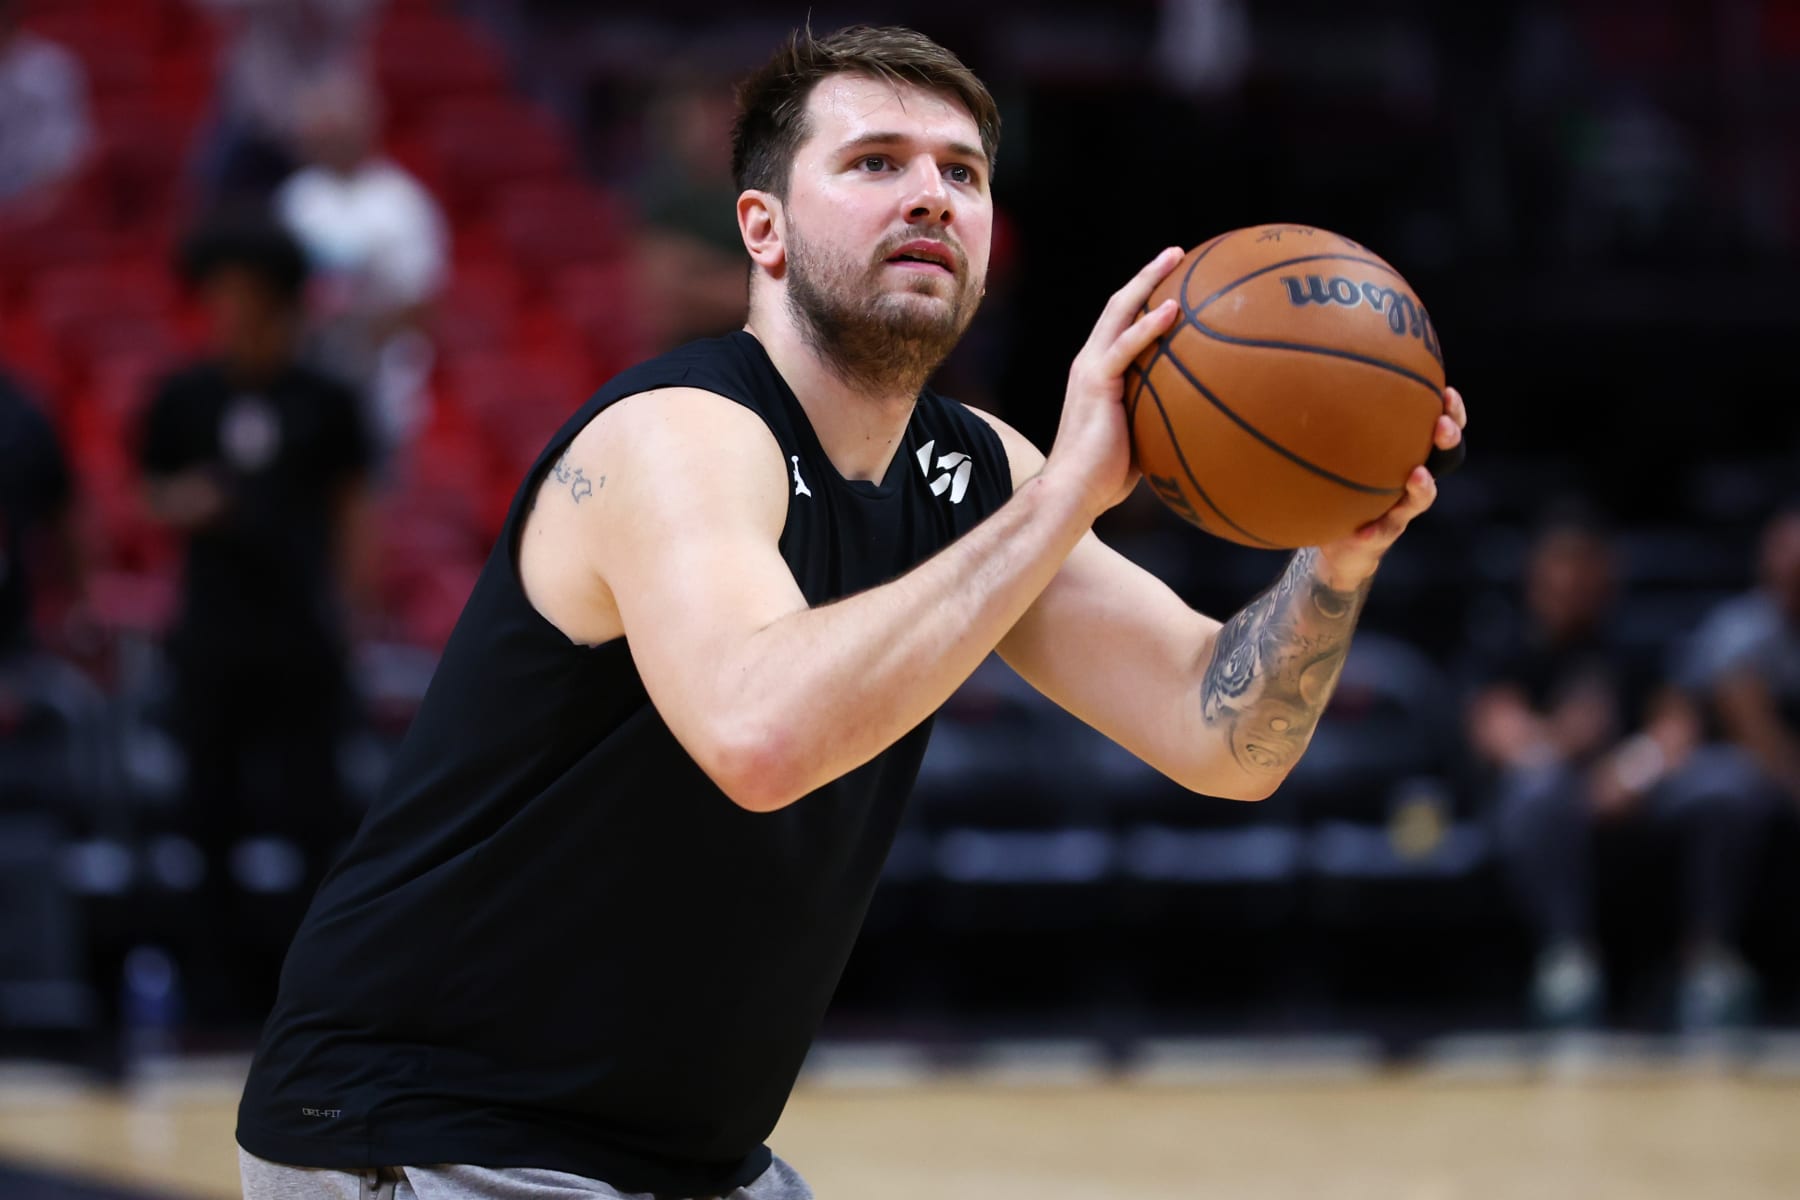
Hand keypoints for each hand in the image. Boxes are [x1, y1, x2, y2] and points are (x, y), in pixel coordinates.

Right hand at [1044, 246, 1184, 517]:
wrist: (1073, 492)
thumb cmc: (1105, 478)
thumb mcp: (1140, 439)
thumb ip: (1160, 418)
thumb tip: (1202, 420)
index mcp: (1097, 372)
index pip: (1120, 324)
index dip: (1143, 298)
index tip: (1172, 281)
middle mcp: (1090, 362)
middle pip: (1119, 305)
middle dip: (1148, 275)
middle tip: (1178, 254)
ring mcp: (1090, 368)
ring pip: (1119, 311)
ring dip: (1148, 281)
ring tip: (1177, 258)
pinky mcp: (1096, 383)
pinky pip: (1126, 346)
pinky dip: (1149, 325)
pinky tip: (1174, 308)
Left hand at [1314, 385, 1466, 587]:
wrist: (1340, 546)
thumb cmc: (1342, 490)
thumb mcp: (1342, 455)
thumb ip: (1340, 426)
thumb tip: (1320, 374)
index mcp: (1407, 459)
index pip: (1438, 431)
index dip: (1451, 413)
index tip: (1447, 393)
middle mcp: (1410, 484)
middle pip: (1442, 459)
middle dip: (1446, 441)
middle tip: (1441, 427)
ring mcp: (1399, 512)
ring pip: (1419, 500)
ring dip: (1421, 488)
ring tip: (1417, 476)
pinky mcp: (1379, 538)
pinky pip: (1378, 534)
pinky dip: (1372, 531)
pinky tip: (1363, 530)